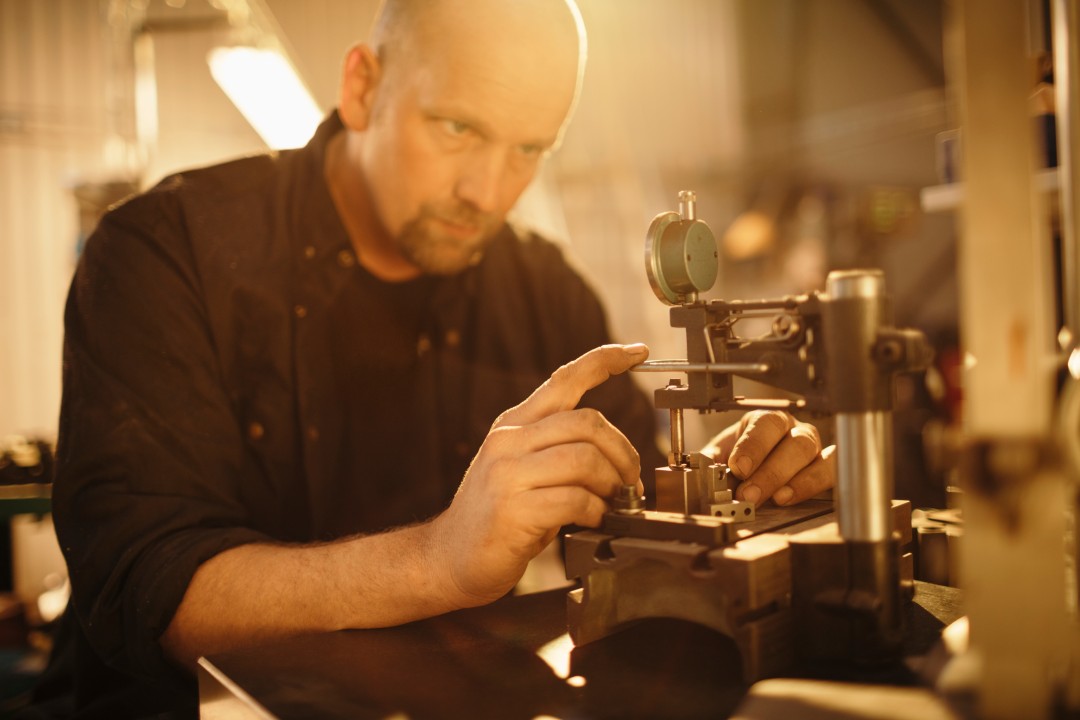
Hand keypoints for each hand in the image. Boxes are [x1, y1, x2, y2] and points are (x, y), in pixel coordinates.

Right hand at [430, 344, 646, 606]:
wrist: (450, 558)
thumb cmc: (496, 517)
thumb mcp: (521, 468)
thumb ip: (558, 449)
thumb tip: (617, 455)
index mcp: (514, 424)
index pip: (565, 378)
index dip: (605, 360)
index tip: (638, 351)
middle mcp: (508, 440)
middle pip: (588, 422)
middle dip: (623, 451)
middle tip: (630, 480)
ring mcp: (508, 474)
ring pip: (586, 460)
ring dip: (612, 484)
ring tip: (612, 502)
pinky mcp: (513, 510)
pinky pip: (576, 500)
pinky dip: (596, 511)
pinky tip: (592, 520)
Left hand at [702, 410, 834, 506]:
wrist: (756, 471)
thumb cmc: (742, 460)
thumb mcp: (722, 457)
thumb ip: (712, 462)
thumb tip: (702, 470)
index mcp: (765, 421)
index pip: (765, 424)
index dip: (753, 445)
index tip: (738, 467)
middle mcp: (792, 429)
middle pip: (792, 441)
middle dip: (770, 470)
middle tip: (750, 493)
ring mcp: (813, 446)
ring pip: (812, 454)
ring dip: (793, 480)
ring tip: (774, 499)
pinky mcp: (828, 466)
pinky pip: (832, 469)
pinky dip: (814, 483)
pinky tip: (792, 497)